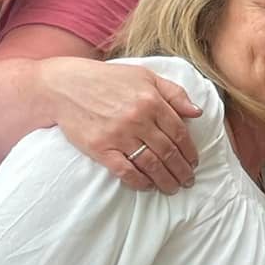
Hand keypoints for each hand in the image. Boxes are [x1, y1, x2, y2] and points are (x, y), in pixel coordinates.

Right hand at [47, 58, 202, 191]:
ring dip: (165, 180)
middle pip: (168, 151)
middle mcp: (138, 119)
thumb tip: (197, 112)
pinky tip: (147, 186)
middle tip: (188, 181)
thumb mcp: (146, 76)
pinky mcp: (101, 148)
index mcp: (151, 101)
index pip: (179, 132)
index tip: (194, 162)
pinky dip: (139, 182)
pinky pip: (125, 171)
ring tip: (172, 188)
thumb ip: (174, 93)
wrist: (67, 86)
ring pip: (151, 164)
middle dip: (181, 170)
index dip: (189, 150)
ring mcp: (119, 135)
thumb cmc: (109, 79)